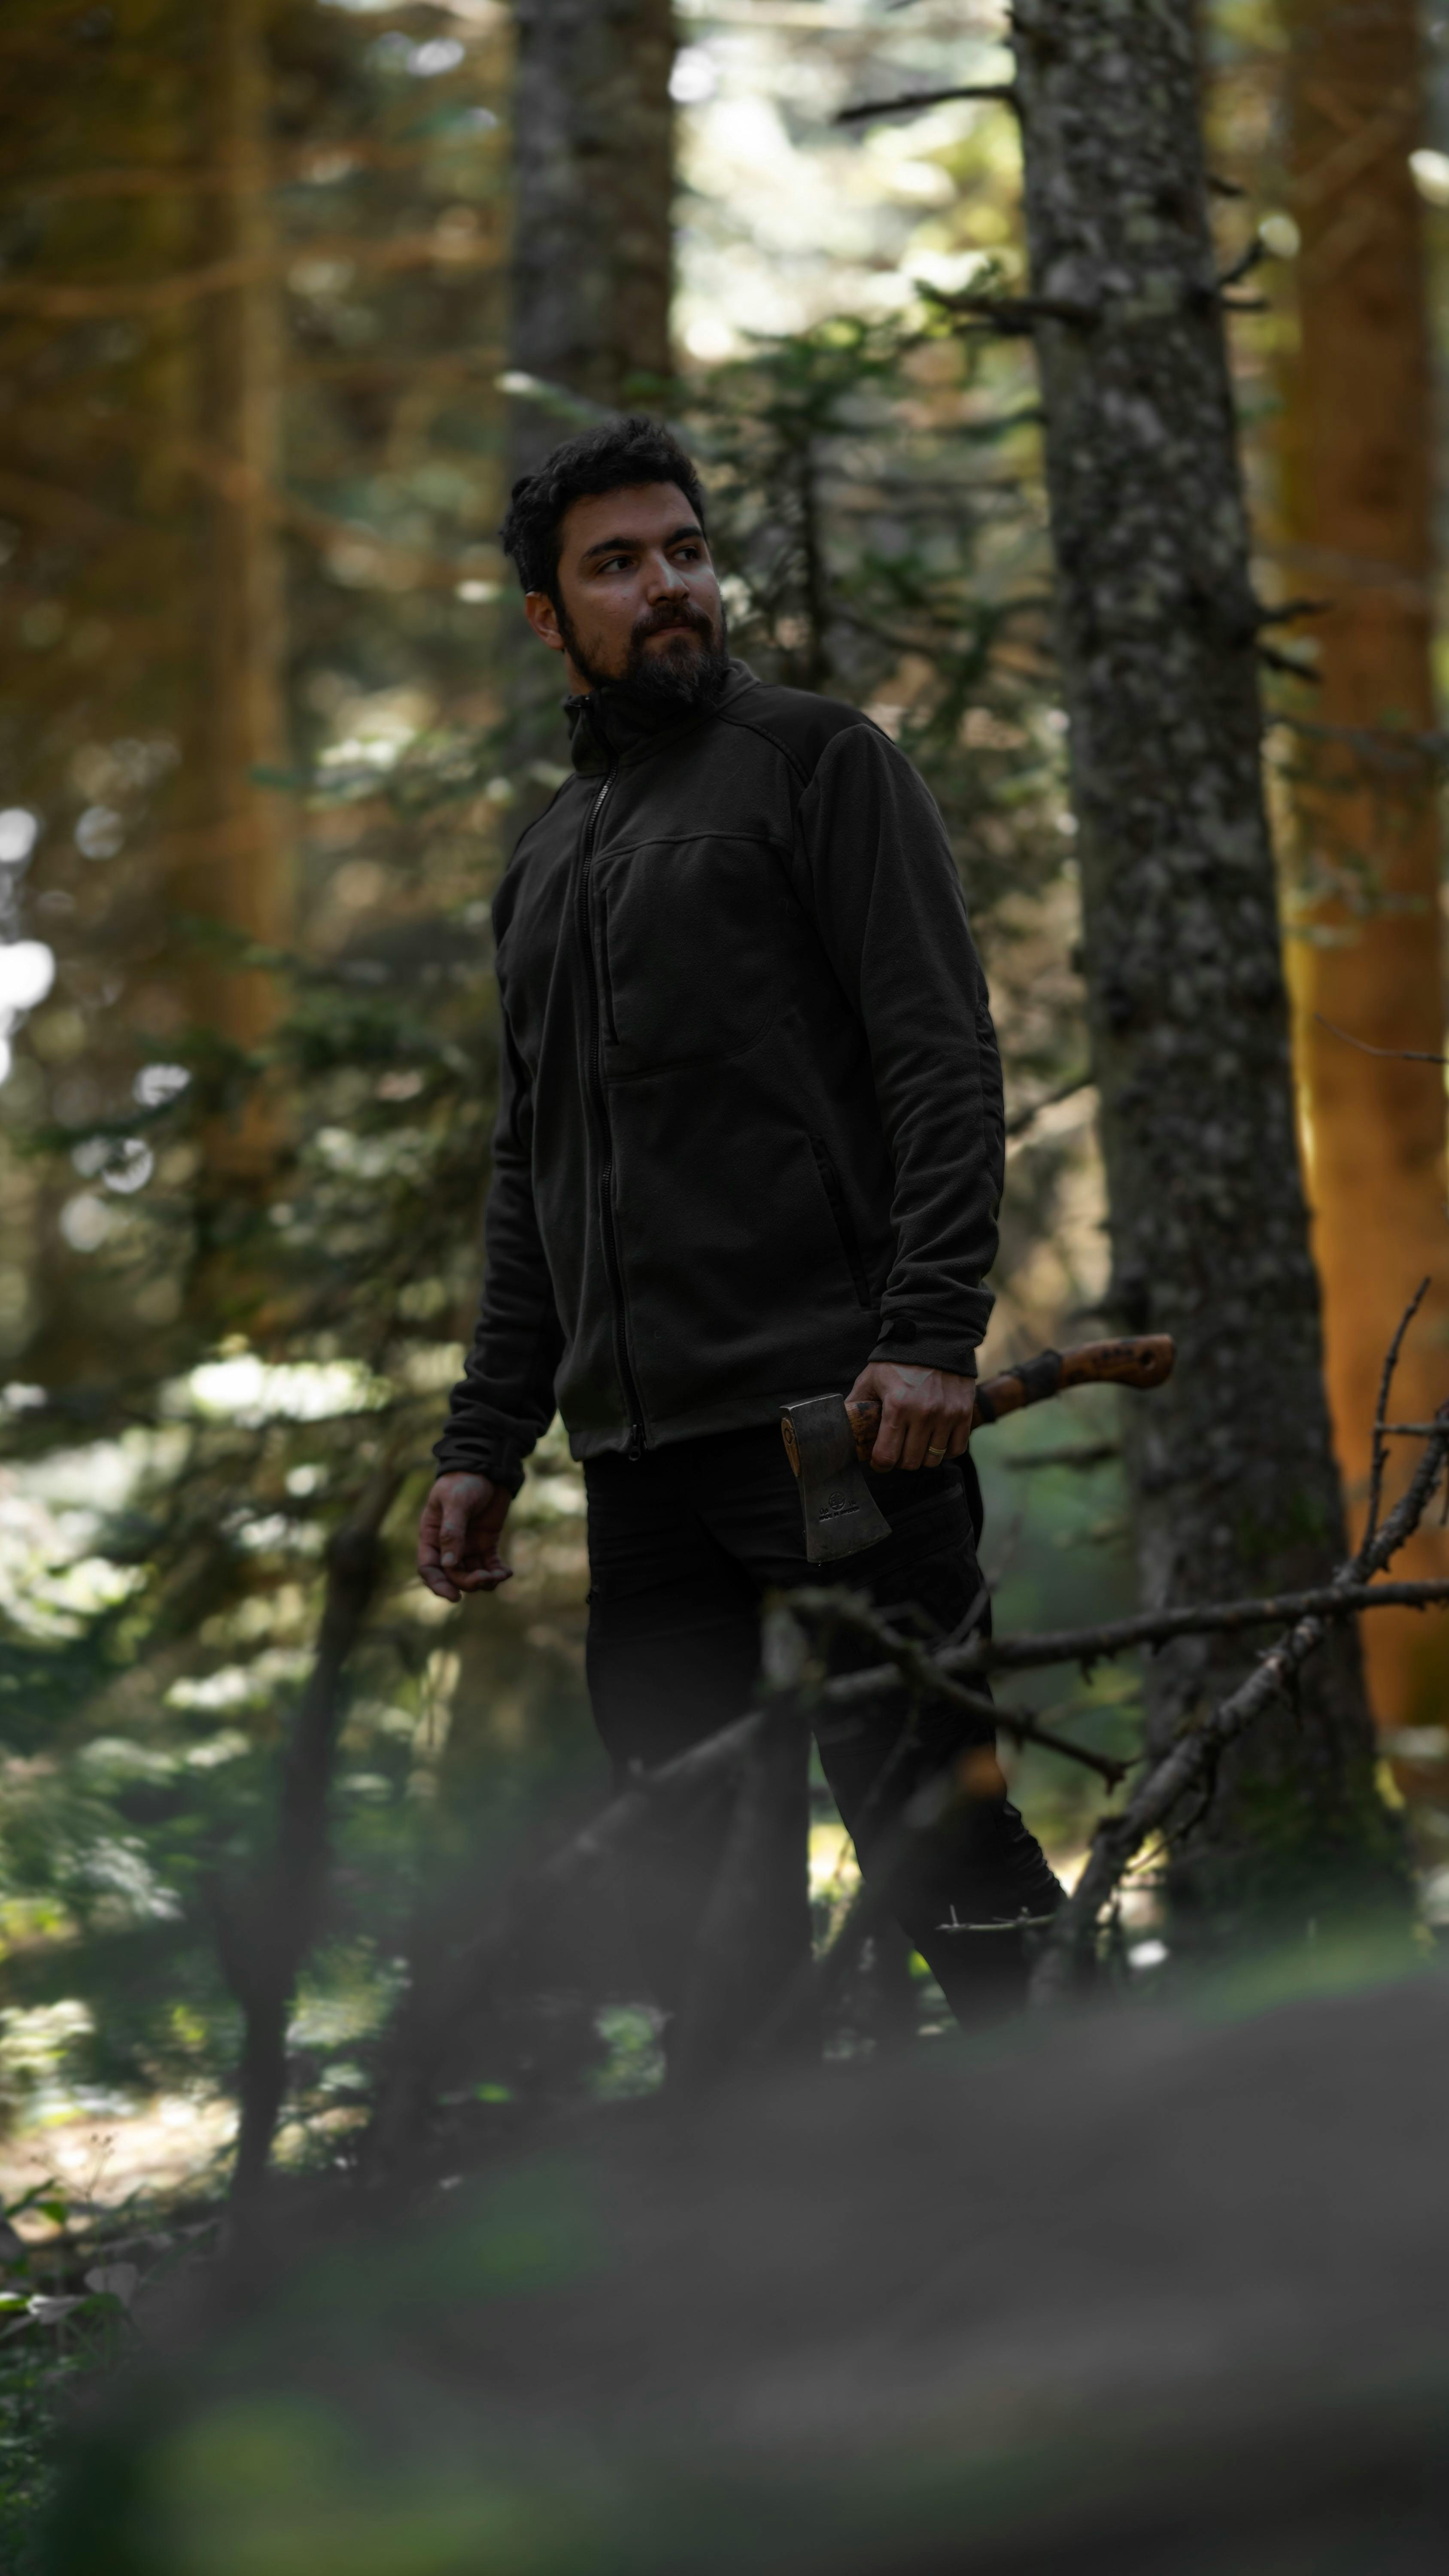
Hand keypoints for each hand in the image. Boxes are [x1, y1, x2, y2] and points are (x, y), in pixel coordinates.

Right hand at [417, 1472, 513, 1601]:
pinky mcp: (486, 1542)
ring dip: (484, 1579)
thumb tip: (449, 1565)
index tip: (454, 1597)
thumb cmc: (465, 1481)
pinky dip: (497, 1571)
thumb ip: (452, 1532)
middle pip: (453, 1574)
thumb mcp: (456, 1503)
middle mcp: (447, 1544)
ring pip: (472, 1573)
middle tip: (485, 1579)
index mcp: (431, 1534)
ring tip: (499, 1576)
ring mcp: (467, 1544)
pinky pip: (489, 1564)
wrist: (488, 1467)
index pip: (429, 1567)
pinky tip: (507, 1572)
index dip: (439, 1585)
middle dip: (468, 1581)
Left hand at [845, 1360, 975, 1473]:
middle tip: (897, 1449)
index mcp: (897, 1407)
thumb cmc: (898, 1361)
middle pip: (910, 1462)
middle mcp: (923, 1414)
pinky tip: (935, 1439)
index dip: (880, 1464)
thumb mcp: (870, 1379)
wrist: (934, 1339)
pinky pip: (956, 1449)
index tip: (879, 1461)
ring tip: (916, 1443)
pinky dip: (945, 1450)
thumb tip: (840, 1427)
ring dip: (922, 1457)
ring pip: (933, 1459)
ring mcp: (946, 1415)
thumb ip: (856, 1405)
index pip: (887, 1456)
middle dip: (900, 1460)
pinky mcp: (963, 1413)